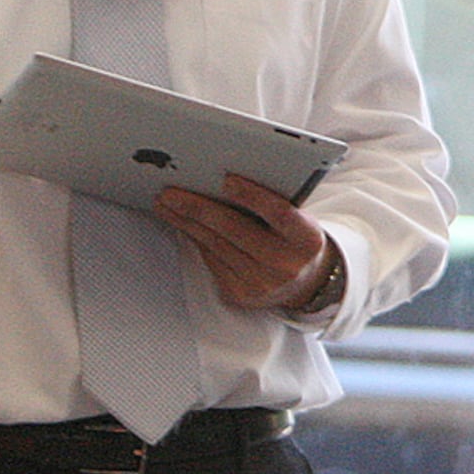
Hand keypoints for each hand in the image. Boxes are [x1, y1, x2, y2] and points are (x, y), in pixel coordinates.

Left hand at [156, 175, 338, 314]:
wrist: (305, 283)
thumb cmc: (294, 240)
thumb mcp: (298, 221)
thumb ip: (273, 203)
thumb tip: (223, 181)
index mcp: (307, 240)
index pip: (279, 213)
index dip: (252, 196)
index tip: (226, 179)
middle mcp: (286, 265)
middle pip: (236, 230)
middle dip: (199, 208)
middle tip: (171, 192)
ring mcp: (261, 283)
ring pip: (215, 245)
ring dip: (186, 222)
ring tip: (166, 204)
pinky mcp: (240, 294)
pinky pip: (211, 260)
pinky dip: (196, 239)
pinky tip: (182, 223)